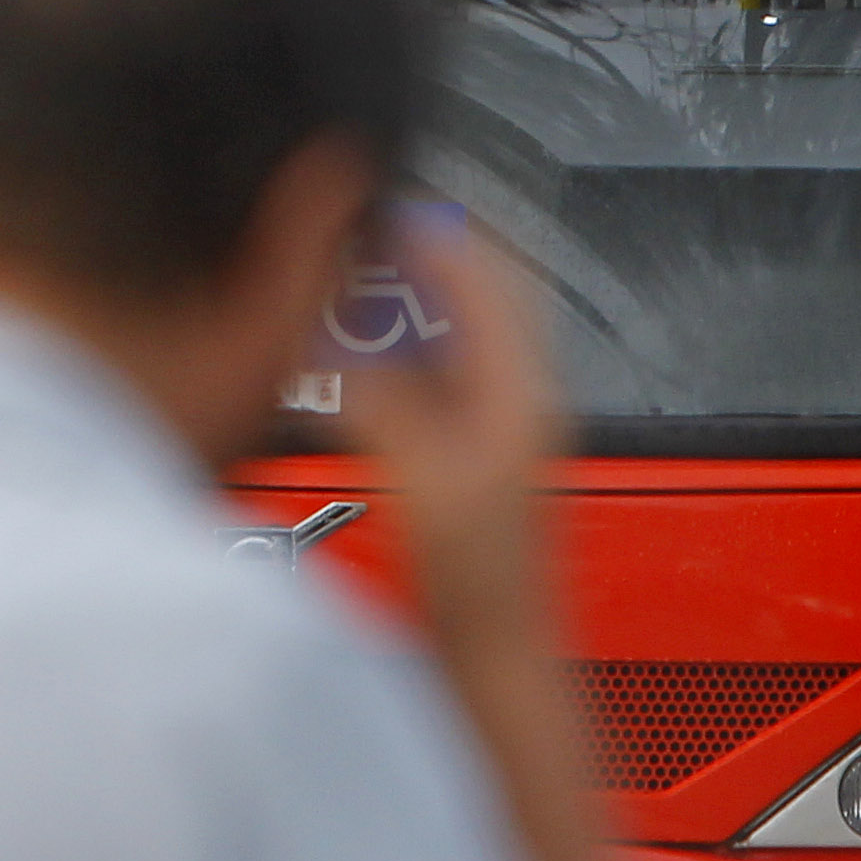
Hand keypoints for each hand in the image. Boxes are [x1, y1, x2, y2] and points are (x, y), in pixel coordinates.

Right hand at [342, 210, 567, 636]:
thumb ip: (381, 400)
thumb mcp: (422, 475)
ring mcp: (499, 424)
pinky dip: (404, 347)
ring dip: (412, 301)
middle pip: (481, 293)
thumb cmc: (483, 582)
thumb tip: (337, 346)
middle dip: (423, 259)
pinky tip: (362, 356)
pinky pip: (441, 370)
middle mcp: (521, 398)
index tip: (385, 210)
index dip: (436, 234)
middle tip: (368, 238)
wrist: (494, 651)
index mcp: (523, 391)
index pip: (491, 278)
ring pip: (459, 330)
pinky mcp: (472, 450)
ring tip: (359, 283)